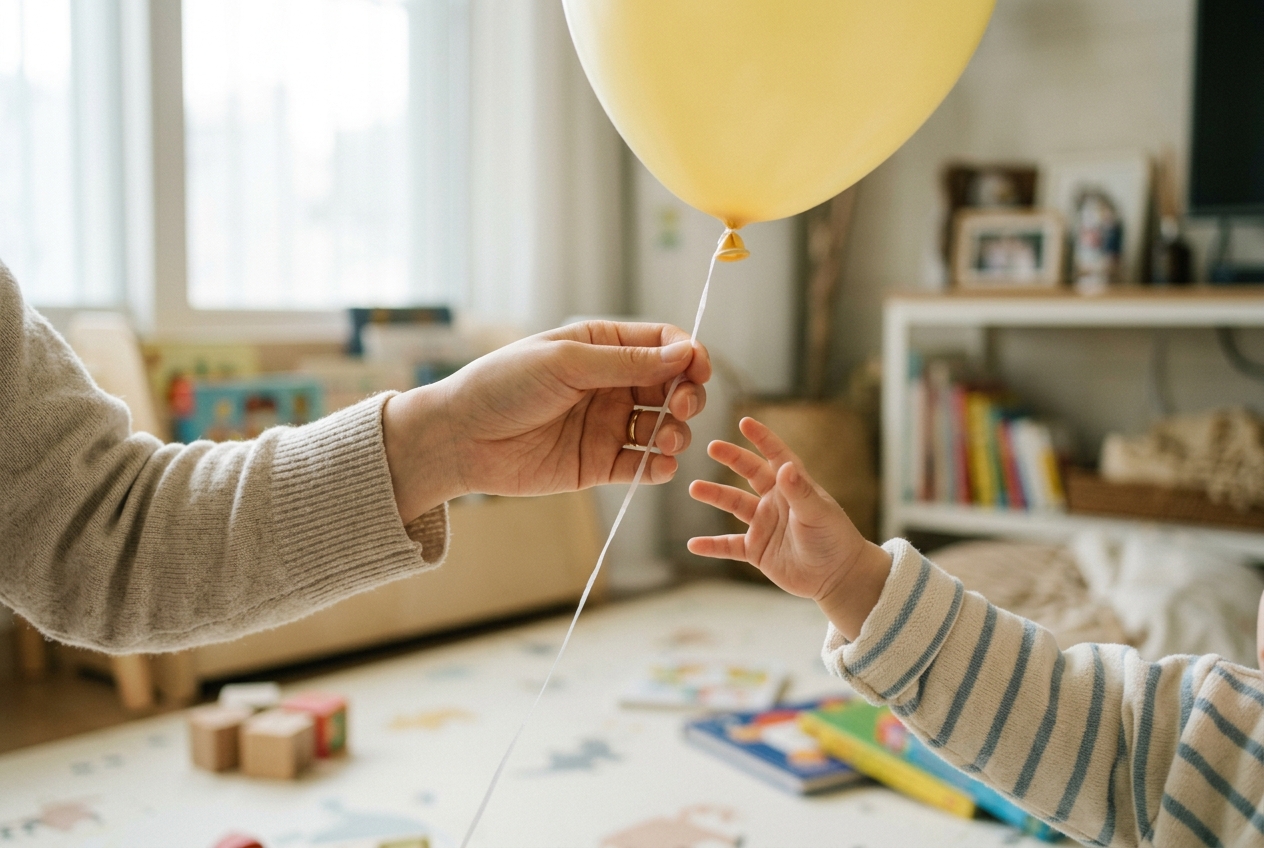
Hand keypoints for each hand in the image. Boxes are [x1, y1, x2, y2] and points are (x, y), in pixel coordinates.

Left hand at [383, 321, 709, 522]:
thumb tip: (685, 354)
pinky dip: (661, 467)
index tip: (698, 369)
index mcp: (603, 347)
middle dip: (688, 396)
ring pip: (665, 428)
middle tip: (680, 406)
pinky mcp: (599, 464)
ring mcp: (608, 425)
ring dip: (678, 433)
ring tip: (667, 439)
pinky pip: (644, 466)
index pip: (664, 345)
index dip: (689, 355)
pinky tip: (660, 464)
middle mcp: (611, 385)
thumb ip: (627, 362)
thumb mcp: (566, 362)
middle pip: (673, 387)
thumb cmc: (504, 385)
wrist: (460, 437)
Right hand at [687, 417, 889, 639]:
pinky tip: (693, 544)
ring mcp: (764, 525)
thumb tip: (785, 466)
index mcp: (793, 487)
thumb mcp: (818, 513)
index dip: (762, 438)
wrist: (838, 577)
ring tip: (695, 488)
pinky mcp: (757, 550)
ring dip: (715, 496)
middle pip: (749, 473)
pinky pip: (729, 545)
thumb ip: (799, 491)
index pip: (776, 456)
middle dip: (731, 458)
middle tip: (712, 447)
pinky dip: (712, 546)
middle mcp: (775, 501)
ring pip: (734, 505)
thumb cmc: (835, 539)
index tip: (745, 422)